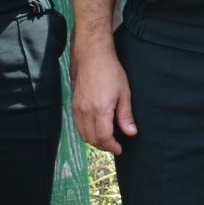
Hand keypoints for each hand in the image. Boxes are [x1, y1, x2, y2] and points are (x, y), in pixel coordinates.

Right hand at [71, 38, 135, 153]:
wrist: (92, 56)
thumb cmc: (111, 71)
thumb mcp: (124, 92)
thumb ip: (125, 115)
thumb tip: (131, 133)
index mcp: (100, 109)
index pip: (104, 137)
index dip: (112, 146)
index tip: (120, 149)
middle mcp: (85, 111)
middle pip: (92, 139)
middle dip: (104, 146)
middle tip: (115, 145)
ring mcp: (77, 108)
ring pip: (83, 134)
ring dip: (94, 140)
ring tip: (106, 139)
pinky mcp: (73, 105)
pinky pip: (78, 126)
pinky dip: (86, 132)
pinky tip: (96, 128)